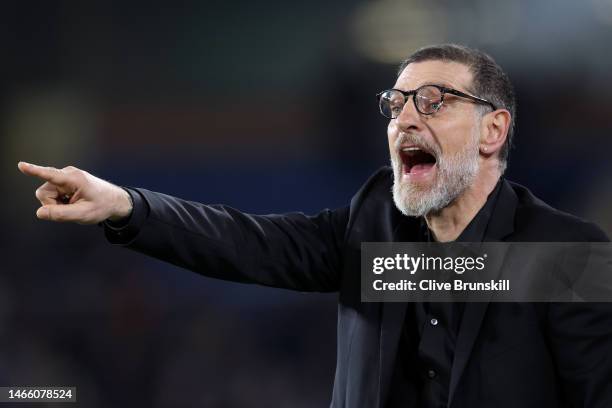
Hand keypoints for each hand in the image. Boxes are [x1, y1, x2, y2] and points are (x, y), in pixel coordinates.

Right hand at [17, 162, 132, 224]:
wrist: (114, 200)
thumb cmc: (101, 206)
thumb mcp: (83, 214)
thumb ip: (61, 214)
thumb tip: (40, 212)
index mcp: (75, 179)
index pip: (51, 175)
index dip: (35, 171)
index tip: (21, 165)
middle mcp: (68, 174)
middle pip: (43, 193)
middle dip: (52, 205)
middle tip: (71, 208)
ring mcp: (66, 176)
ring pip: (46, 194)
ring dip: (57, 203)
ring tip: (74, 204)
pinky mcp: (64, 180)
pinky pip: (52, 193)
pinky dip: (60, 201)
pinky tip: (73, 201)